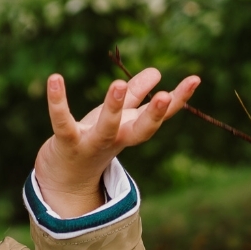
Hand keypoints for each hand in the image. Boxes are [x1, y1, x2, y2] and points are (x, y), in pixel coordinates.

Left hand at [34, 68, 199, 217]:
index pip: (161, 115)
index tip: (195, 79)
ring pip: (106, 128)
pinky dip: (58, 102)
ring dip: (113, 108)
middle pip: (140, 130)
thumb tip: (156, 72)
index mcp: (132, 131)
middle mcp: (117, 139)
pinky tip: (55, 78)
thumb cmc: (94, 140)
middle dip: (153, 114)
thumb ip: (135, 95)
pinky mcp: (67, 142)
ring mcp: (92, 143)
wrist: (65, 177)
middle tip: (163, 95)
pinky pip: (62, 122)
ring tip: (118, 84)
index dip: (179, 99)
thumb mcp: (117, 117)